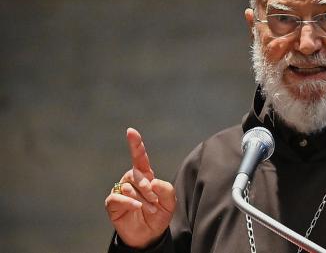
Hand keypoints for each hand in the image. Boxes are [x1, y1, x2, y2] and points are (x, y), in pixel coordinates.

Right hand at [105, 128, 175, 248]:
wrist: (149, 235)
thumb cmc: (159, 215)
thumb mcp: (170, 202)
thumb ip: (166, 189)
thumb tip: (152, 182)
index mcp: (145, 176)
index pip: (140, 157)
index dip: (135, 144)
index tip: (131, 131)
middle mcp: (131, 180)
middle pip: (136, 174)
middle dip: (147, 187)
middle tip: (155, 201)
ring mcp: (121, 190)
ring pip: (128, 186)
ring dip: (142, 198)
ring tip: (150, 208)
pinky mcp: (113, 202)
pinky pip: (117, 197)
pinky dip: (129, 202)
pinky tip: (137, 206)